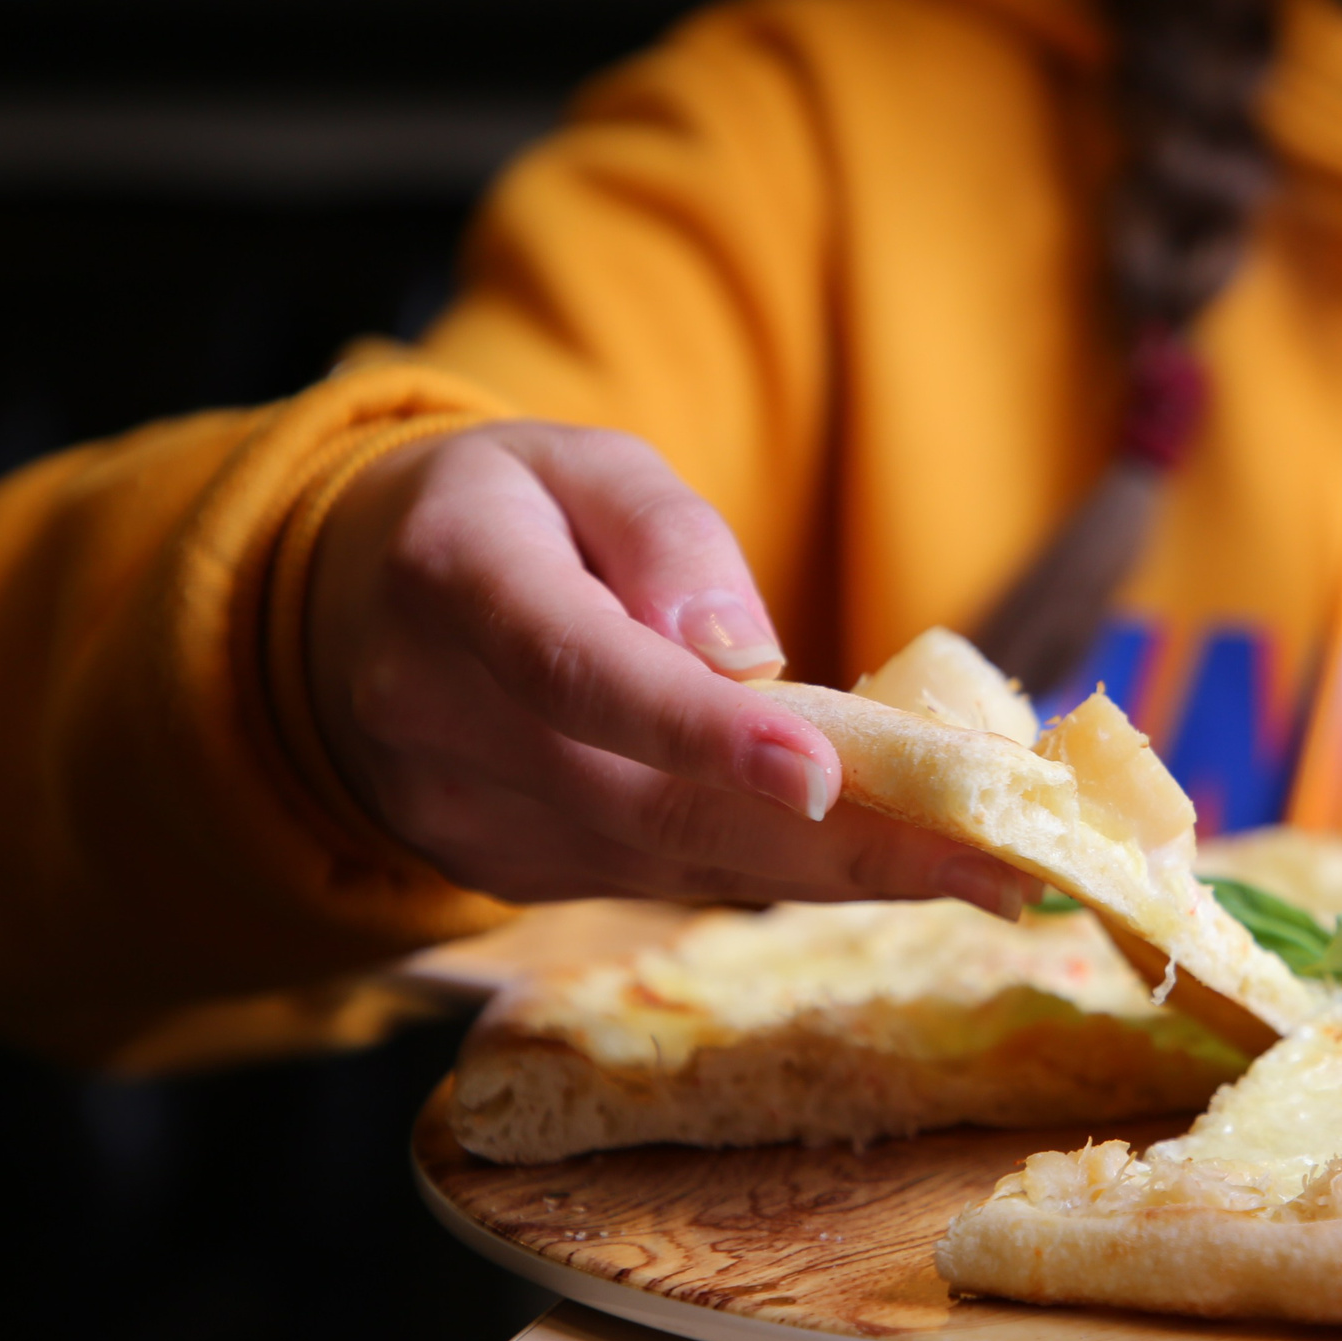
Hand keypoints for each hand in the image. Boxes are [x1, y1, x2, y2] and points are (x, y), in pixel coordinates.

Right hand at [306, 420, 1031, 912]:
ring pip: (669, 863)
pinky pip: (657, 879)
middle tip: (993, 863)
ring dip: (836, 877)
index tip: (825, 773)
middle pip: (651, 803)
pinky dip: (776, 874)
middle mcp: (440, 718)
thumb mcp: (581, 461)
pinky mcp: (501, 870)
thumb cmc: (499, 513)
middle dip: (838, 845)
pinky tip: (887, 868)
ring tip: (986, 876)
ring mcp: (463, 815)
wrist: (348, 608)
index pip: (583, 673)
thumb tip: (746, 650)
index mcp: (455, 583)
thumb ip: (668, 533)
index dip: (703, 733)